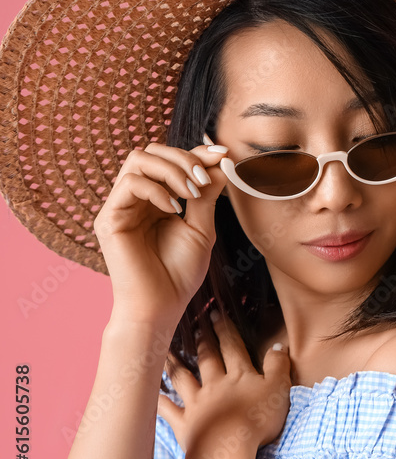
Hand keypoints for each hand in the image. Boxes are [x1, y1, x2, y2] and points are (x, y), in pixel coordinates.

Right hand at [94, 142, 229, 325]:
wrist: (161, 306)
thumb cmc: (179, 273)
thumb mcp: (201, 228)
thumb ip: (207, 195)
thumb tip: (221, 162)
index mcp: (157, 200)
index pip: (172, 162)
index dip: (197, 152)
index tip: (223, 154)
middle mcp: (136, 199)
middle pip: (152, 151)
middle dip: (185, 158)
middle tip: (205, 179)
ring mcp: (120, 206)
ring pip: (137, 159)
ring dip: (172, 169)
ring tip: (192, 192)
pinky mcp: (109, 218)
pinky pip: (129, 183)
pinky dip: (156, 188)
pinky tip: (173, 208)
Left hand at [156, 306, 291, 458]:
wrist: (229, 449)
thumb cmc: (258, 420)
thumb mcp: (279, 390)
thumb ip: (278, 366)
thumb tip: (279, 345)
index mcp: (240, 376)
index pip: (232, 347)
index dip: (225, 329)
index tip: (215, 312)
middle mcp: (215, 384)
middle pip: (207, 358)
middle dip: (202, 340)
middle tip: (195, 326)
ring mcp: (197, 403)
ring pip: (183, 377)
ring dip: (175, 362)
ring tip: (165, 348)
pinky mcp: (184, 424)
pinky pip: (167, 409)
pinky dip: (158, 398)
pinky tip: (148, 389)